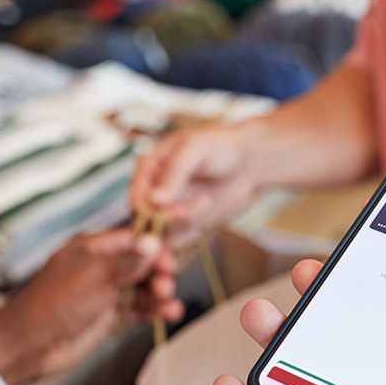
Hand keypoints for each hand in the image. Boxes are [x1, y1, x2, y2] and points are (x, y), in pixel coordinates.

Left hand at [0, 229, 181, 384]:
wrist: (30, 344)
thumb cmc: (56, 303)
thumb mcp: (96, 274)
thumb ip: (128, 260)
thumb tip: (154, 243)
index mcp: (94, 249)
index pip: (134, 241)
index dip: (156, 250)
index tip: (170, 264)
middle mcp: (101, 268)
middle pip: (143, 265)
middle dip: (160, 275)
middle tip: (166, 288)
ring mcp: (105, 293)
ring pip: (143, 289)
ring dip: (161, 296)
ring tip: (170, 308)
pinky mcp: (108, 317)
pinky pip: (138, 310)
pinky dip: (153, 312)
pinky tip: (166, 316)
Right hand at [131, 124, 258, 248]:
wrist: (248, 161)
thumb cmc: (220, 146)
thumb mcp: (195, 150)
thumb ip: (174, 173)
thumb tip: (154, 200)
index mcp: (148, 168)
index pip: (136, 196)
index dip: (146, 211)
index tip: (168, 212)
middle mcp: (153, 191)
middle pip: (147, 221)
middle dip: (168, 221)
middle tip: (189, 212)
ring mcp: (169, 208)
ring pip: (164, 232)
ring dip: (184, 224)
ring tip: (206, 201)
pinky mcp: (185, 222)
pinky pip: (179, 238)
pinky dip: (191, 232)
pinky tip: (206, 209)